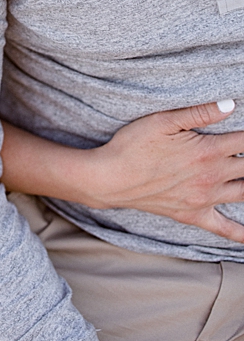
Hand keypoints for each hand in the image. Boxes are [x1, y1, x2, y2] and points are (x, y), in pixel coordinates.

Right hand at [80, 100, 243, 242]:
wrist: (110, 178)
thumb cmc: (132, 146)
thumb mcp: (161, 121)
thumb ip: (198, 113)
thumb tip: (230, 105)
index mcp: (208, 151)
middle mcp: (212, 176)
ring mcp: (205, 198)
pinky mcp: (194, 214)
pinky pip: (224, 229)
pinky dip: (240, 235)